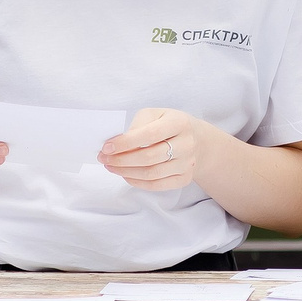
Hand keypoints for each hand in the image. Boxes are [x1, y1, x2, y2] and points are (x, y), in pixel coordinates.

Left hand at [100, 108, 214, 190]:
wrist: (197, 140)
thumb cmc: (169, 124)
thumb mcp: (155, 115)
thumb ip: (137, 125)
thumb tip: (117, 143)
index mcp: (179, 123)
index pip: (150, 135)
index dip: (126, 143)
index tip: (107, 147)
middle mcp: (187, 144)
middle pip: (149, 157)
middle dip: (121, 160)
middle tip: (104, 158)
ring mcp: (188, 164)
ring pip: (151, 174)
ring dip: (126, 172)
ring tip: (111, 166)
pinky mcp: (185, 178)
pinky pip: (157, 185)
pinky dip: (137, 182)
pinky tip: (126, 175)